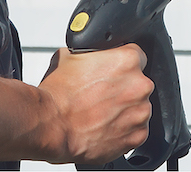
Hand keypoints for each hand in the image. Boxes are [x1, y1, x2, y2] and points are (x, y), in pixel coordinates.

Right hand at [40, 44, 152, 164]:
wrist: (50, 126)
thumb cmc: (57, 96)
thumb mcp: (69, 57)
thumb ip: (91, 54)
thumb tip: (90, 56)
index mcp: (128, 60)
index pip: (137, 56)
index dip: (122, 66)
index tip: (113, 74)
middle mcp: (139, 85)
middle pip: (139, 83)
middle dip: (124, 90)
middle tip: (102, 97)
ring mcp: (140, 112)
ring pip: (139, 108)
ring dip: (125, 111)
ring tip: (101, 115)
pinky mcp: (136, 136)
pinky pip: (137, 131)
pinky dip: (124, 131)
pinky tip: (105, 128)